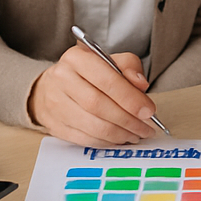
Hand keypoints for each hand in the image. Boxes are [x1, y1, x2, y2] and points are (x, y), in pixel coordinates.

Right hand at [28, 45, 156, 145]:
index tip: (148, 110)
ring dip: (120, 134)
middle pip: (98, 105)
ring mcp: (55, 104)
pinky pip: (84, 139)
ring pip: (92, 126)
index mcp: (77, 59)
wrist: (52, 87)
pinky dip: (106, 142)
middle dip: (128, 120)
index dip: (130, 98)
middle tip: (146, 127)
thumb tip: (141, 85)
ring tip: (136, 134)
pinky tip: (119, 139)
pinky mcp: (54, 126)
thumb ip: (128, 67)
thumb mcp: (108, 60)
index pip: (106, 80)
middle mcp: (62, 79)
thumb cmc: (85, 73)